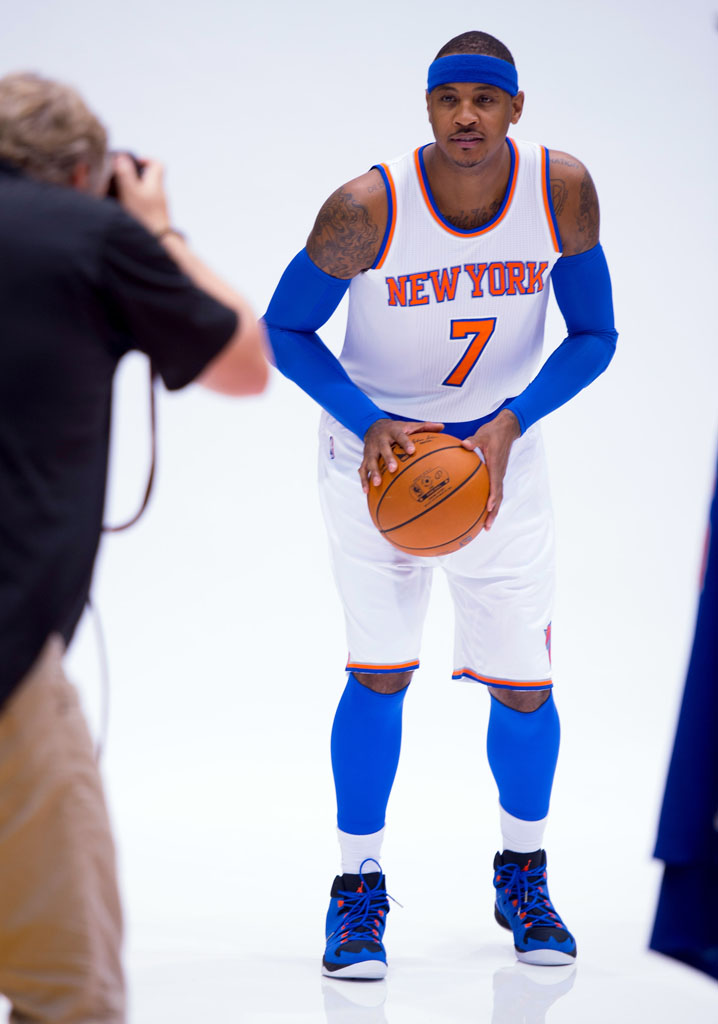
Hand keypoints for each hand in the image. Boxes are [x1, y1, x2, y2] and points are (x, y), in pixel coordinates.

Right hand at [112, 154, 170, 235]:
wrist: (158, 244)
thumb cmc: (144, 217)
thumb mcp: (131, 191)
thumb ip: (125, 173)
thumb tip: (121, 158)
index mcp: (156, 183)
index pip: (157, 164)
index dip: (145, 160)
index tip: (132, 163)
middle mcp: (160, 194)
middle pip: (150, 178)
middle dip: (135, 176)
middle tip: (120, 179)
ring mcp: (158, 208)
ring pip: (146, 193)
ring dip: (133, 191)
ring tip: (120, 195)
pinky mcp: (155, 219)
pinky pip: (145, 206)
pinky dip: (136, 204)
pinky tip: (125, 210)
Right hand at [359, 418, 443, 493]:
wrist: (373, 426)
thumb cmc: (396, 429)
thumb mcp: (409, 425)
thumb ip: (425, 426)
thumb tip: (442, 427)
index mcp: (392, 431)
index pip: (400, 436)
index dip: (405, 443)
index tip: (412, 451)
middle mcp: (380, 440)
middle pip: (383, 449)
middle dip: (387, 458)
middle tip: (394, 469)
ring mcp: (371, 449)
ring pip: (370, 461)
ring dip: (373, 472)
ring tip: (377, 483)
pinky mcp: (364, 458)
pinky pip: (362, 469)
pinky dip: (364, 480)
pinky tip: (367, 491)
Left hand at [462, 409, 520, 529]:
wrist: (507, 428)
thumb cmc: (493, 432)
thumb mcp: (483, 434)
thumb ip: (474, 441)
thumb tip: (464, 444)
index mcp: (496, 466)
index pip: (496, 484)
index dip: (493, 496)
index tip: (489, 507)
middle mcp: (499, 473)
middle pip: (498, 497)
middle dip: (493, 513)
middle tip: (486, 527)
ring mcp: (499, 474)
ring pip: (497, 496)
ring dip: (493, 511)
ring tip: (485, 525)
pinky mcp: (497, 474)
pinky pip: (494, 491)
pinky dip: (490, 502)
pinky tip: (481, 509)